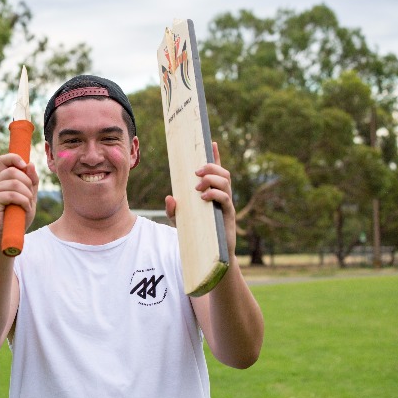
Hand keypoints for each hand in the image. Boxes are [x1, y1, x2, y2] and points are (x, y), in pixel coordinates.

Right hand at [0, 153, 38, 243]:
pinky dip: (24, 202)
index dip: (14, 158)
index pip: (3, 160)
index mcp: (1, 180)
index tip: (25, 165)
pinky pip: (12, 195)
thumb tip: (30, 164)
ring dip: (27, 195)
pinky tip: (25, 210)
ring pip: (15, 183)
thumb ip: (31, 181)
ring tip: (28, 206)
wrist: (10, 236)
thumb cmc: (19, 217)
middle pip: (14, 171)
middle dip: (28, 183)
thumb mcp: (30, 196)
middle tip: (31, 197)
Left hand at [165, 142, 236, 257]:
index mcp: (212, 193)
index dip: (215, 156)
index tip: (211, 142)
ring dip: (211, 179)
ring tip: (198, 186)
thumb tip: (169, 197)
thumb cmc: (196, 234)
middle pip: (223, 172)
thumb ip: (173, 210)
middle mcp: (222, 196)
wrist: (209, 255)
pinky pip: (225, 199)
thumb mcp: (180, 221)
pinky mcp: (228, 215)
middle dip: (211, 167)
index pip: (216, 171)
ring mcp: (226, 204)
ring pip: (225, 182)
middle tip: (196, 172)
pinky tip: (203, 197)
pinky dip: (215, 194)